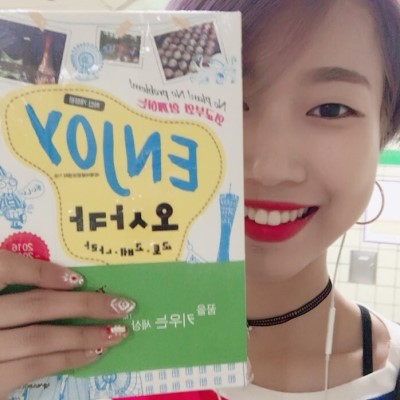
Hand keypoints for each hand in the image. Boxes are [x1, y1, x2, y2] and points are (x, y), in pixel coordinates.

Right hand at [0, 250, 134, 397]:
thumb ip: (13, 281)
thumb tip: (65, 279)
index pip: (4, 267)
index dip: (42, 271)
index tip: (79, 278)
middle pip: (35, 305)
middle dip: (83, 305)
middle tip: (123, 305)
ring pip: (39, 338)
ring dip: (84, 335)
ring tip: (118, 332)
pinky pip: (33, 369)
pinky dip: (67, 359)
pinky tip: (94, 353)